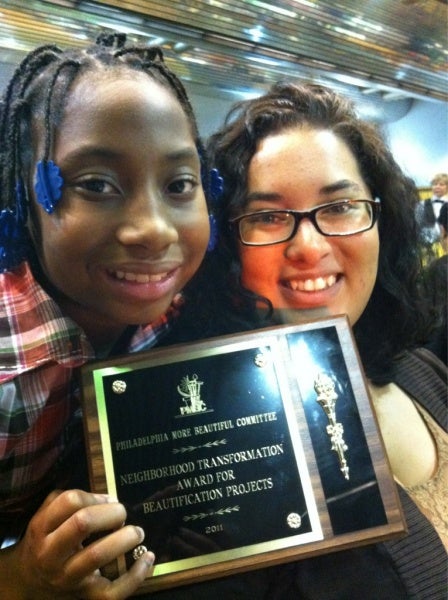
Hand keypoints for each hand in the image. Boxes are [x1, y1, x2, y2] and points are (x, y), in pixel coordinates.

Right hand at [0, 489, 154, 599]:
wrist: (29, 583)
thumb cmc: (47, 541)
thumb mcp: (46, 517)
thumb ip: (67, 500)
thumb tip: (107, 498)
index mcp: (42, 528)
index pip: (70, 501)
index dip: (95, 496)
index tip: (108, 499)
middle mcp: (51, 554)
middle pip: (82, 523)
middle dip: (111, 513)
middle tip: (123, 513)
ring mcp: (67, 578)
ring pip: (97, 555)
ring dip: (124, 538)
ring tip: (137, 532)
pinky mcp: (84, 596)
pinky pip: (112, 592)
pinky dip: (135, 575)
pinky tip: (147, 557)